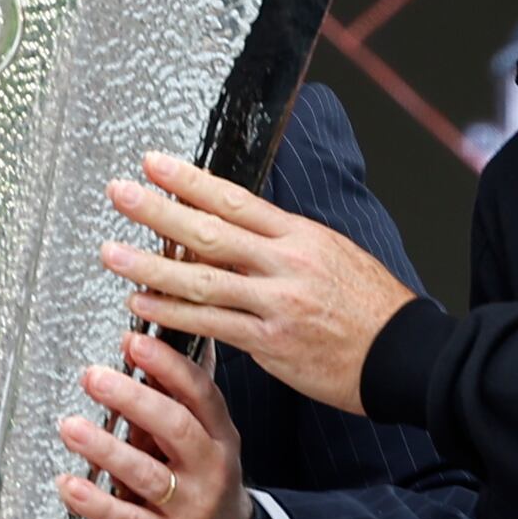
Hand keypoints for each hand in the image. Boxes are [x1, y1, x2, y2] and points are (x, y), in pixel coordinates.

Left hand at [61, 329, 254, 518]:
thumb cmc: (203, 485)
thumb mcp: (203, 441)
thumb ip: (172, 401)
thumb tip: (145, 344)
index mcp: (220, 434)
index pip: (200, 392)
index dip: (167, 364)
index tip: (133, 342)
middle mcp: (210, 467)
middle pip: (175, 427)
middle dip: (133, 398)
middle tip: (93, 377)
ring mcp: (192, 506)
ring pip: (148, 474)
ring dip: (106, 449)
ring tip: (71, 427)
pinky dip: (96, 502)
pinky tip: (69, 485)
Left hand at [102, 156, 411, 412]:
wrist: (405, 355)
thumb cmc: (370, 307)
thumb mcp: (332, 254)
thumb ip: (282, 243)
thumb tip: (237, 226)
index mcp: (300, 236)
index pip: (234, 199)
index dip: (190, 180)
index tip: (153, 163)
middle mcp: (285, 264)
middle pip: (210, 231)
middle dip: (159, 211)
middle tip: (119, 193)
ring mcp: (277, 304)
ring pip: (203, 280)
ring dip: (152, 266)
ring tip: (112, 254)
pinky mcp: (272, 343)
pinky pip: (212, 325)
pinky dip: (173, 314)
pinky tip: (142, 305)